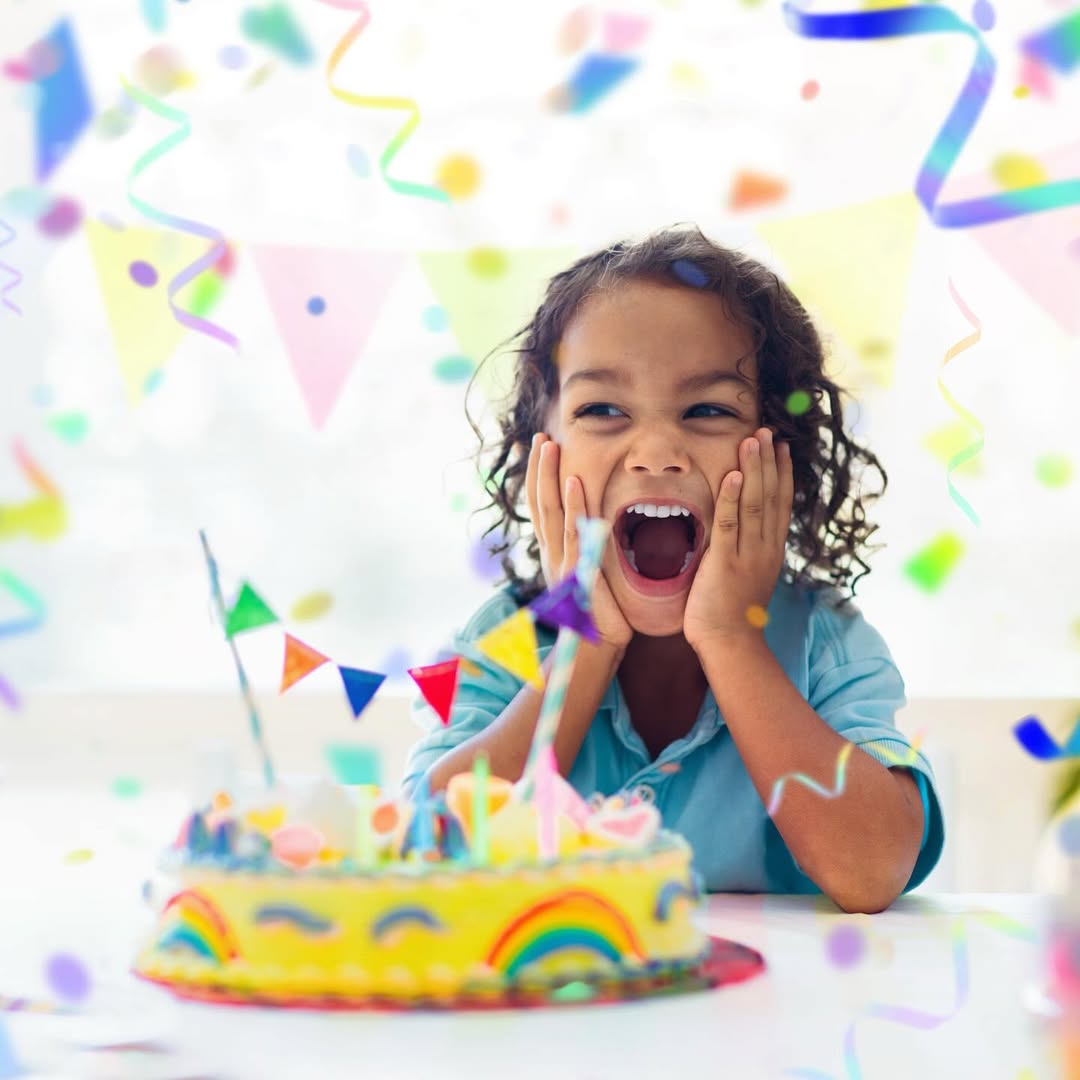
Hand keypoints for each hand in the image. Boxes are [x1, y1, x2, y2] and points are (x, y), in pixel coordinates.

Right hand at [526, 433, 632, 654]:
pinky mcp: (577, 572)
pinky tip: (573, 481)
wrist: (595, 648)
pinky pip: (574, 532)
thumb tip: (597, 528)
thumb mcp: (590, 577)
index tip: (538, 450)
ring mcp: (562, 562)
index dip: (538, 479)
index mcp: (556, 553)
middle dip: (538, 469)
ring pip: (551, 511)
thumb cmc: (599, 615)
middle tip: (539, 437)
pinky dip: (574, 506)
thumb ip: (590, 552)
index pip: (543, 508)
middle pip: (540, 503)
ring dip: (549, 476)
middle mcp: (553, 554)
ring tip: (549, 446)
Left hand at [683, 427, 793, 652]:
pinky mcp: (724, 563)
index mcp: (770, 552)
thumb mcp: (746, 578)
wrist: (730, 645)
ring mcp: (747, 555)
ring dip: (754, 470)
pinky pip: (730, 524)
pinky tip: (734, 475)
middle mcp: (764, 549)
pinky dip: (732, 498)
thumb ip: (744, 554)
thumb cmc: (732, 617)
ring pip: (754, 504)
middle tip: (767, 431)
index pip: (780, 505)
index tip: (781, 448)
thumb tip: (739, 536)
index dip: (781, 474)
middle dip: (769, 462)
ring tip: (753, 440)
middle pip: (771, 497)